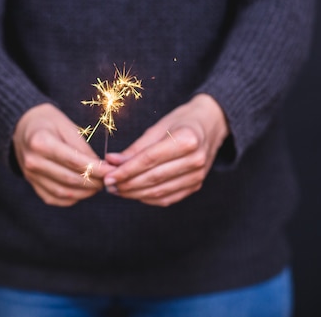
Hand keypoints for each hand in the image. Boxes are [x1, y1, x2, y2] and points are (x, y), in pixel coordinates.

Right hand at [13, 103, 113, 206]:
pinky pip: (54, 198)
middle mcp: (33, 161)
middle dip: (93, 182)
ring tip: (98, 186)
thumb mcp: (66, 126)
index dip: (96, 169)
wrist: (21, 126)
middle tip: (108, 179)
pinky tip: (82, 191)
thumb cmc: (48, 122)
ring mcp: (30, 175)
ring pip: (63, 192)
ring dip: (84, 193)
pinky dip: (71, 198)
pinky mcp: (32, 183)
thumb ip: (82, 148)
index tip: (111, 170)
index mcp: (41, 142)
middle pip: (69, 179)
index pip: (74, 161)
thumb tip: (100, 167)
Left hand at [104, 94, 228, 206]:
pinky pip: (168, 198)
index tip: (108, 176)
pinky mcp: (196, 185)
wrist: (212, 125)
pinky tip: (134, 193)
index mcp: (186, 139)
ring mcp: (198, 175)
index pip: (149, 160)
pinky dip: (148, 198)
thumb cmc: (181, 122)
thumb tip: (112, 162)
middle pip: (153, 178)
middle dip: (126, 184)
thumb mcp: (158, 127)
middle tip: (109, 185)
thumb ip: (136, 148)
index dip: (126, 170)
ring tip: (117, 190)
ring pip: (159, 192)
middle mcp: (195, 159)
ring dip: (134, 194)